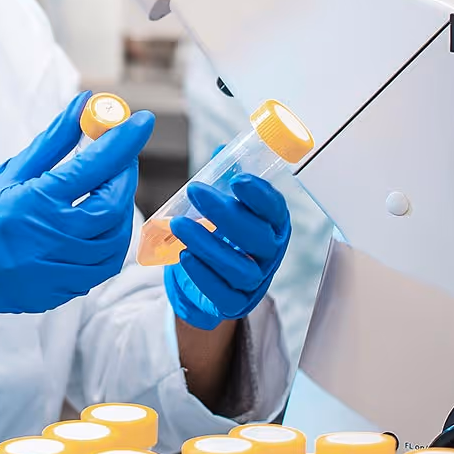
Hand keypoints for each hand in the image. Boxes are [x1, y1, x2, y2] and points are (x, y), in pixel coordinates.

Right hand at [0, 92, 154, 383]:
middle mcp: (45, 241)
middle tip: (121, 156)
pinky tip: (97, 225)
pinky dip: (107, 243)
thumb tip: (84, 105)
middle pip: (110, 206)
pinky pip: (98, 268)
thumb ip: (51, 143)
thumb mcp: (4, 174)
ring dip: (120, 211)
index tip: (141, 119)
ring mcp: (53, 272)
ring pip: (112, 242)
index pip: (92, 168)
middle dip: (124, 176)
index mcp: (29, 205)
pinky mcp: (56, 293)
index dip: (122, 141)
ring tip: (110, 189)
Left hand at [164, 174, 289, 330]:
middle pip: (258, 237)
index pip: (275, 210)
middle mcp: (269, 254)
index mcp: (272, 224)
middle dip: (226, 214)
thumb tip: (221, 151)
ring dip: (209, 245)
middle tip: (196, 191)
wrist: (208, 279)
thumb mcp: (223, 205)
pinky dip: (204, 275)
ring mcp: (256, 281)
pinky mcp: (236, 302)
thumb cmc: (220, 235)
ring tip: (179, 225)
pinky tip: (185, 256)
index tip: (238, 180)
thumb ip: (223, 179)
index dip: (260, 196)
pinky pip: (224, 294)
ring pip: (242, 269)